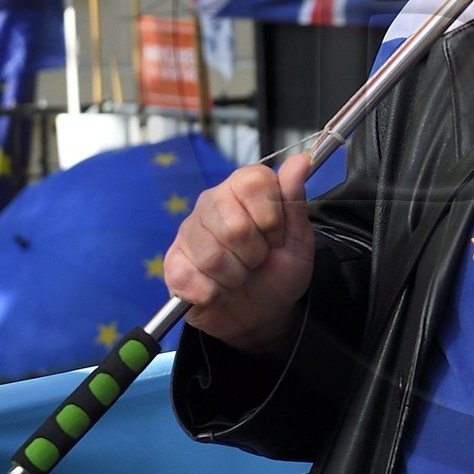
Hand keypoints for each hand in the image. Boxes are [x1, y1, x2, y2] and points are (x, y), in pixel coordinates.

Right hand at [162, 154, 314, 353]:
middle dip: (255, 254)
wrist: (263, 313)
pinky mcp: (172, 264)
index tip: (276, 237)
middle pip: (234, 226)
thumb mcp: (299, 239)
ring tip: (239, 275)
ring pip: (212, 256)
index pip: (254, 183)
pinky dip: (214, 293)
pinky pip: (189, 278)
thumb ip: (295, 200)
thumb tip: (301, 160)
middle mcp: (211, 202)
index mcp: (243, 188)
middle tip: (257, 260)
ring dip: (235, 276)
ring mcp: (188, 232)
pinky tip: (219, 291)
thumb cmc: (279, 270)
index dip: (272, 218)